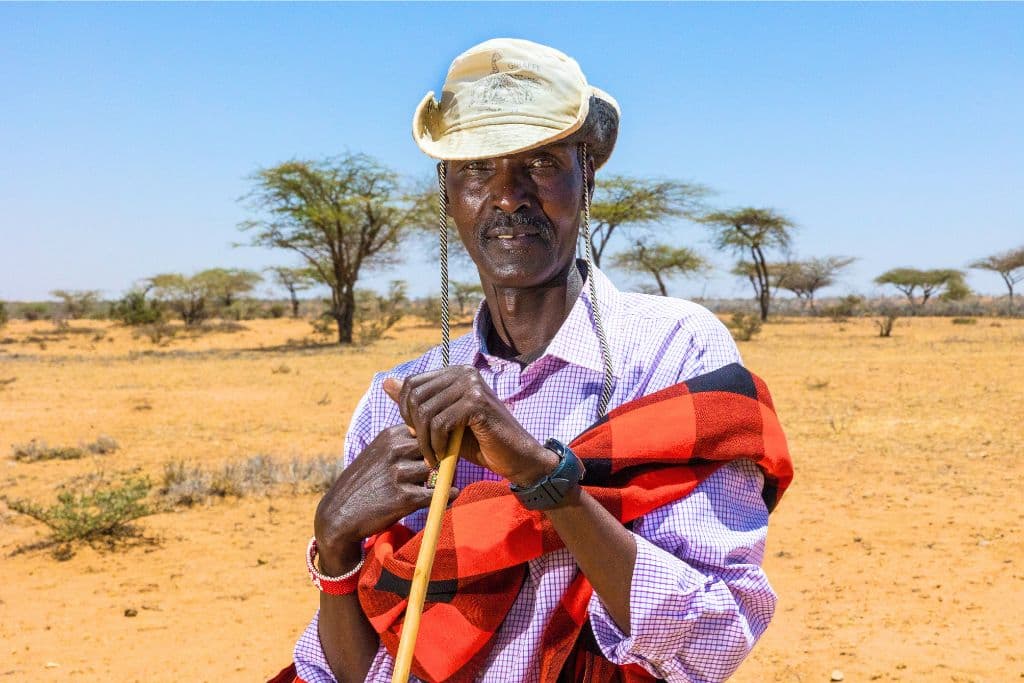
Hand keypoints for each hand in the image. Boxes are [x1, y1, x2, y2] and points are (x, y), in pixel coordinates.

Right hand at [313, 424, 457, 573]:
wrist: (340, 513)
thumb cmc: (364, 482)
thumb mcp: (378, 452)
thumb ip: (401, 442)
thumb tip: (434, 435)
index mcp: (390, 436)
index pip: (427, 430)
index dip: (437, 443)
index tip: (442, 453)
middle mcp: (393, 451)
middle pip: (436, 448)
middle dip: (444, 460)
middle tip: (449, 470)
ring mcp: (398, 473)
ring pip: (436, 471)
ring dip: (443, 480)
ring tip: (443, 486)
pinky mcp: (404, 497)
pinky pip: (437, 494)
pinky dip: (447, 496)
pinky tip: (448, 497)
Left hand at [382, 367, 556, 486]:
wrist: (515, 458)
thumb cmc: (480, 442)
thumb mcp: (442, 422)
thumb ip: (416, 403)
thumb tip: (385, 382)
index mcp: (455, 373)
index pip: (412, 384)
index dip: (406, 412)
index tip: (417, 434)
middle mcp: (464, 372)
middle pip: (415, 396)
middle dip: (415, 428)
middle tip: (425, 450)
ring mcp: (472, 385)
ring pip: (426, 412)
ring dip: (425, 441)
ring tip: (434, 457)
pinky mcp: (477, 402)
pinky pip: (441, 423)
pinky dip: (437, 444)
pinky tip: (444, 456)